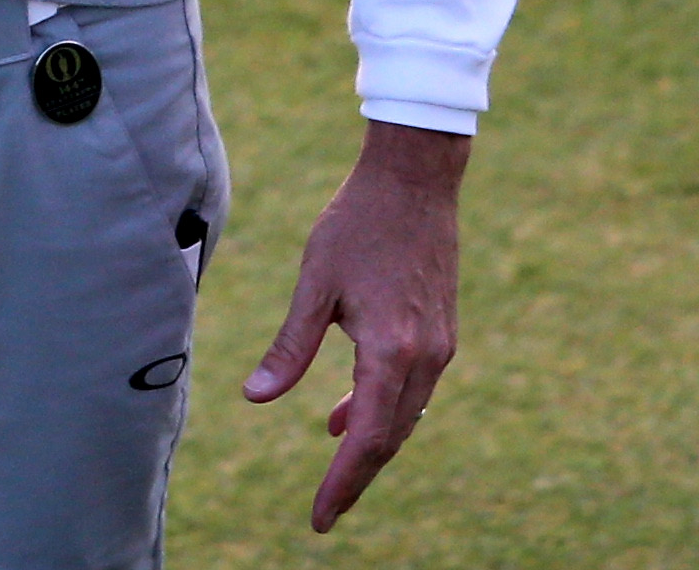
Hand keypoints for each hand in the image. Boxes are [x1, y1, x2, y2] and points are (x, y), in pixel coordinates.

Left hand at [240, 121, 468, 531]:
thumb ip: (290, 346)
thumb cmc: (357, 224)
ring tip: (332, 457)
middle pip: (389, 437)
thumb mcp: (313, 284)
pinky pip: (412, 389)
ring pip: (404, 416)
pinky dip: (383, 407)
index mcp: (390, 351)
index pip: (365, 438)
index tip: (319, 518)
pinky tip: (346, 408)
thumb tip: (256, 398)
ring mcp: (439, 346)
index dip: (341, 483)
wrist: (415, 179)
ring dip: (369, 440)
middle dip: (356, 475)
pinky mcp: (442, 332)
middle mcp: (424, 358)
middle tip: (325, 509)